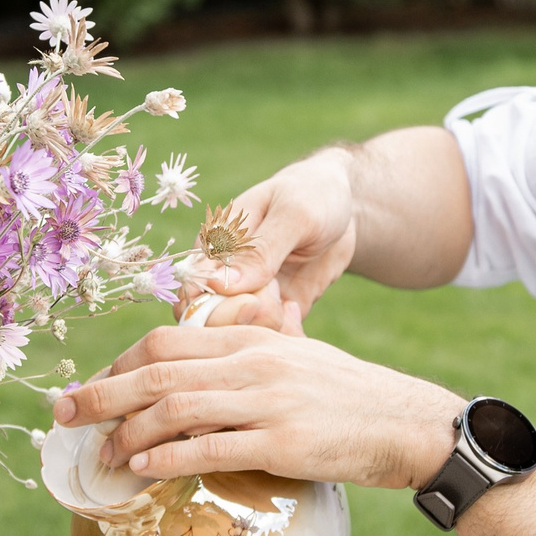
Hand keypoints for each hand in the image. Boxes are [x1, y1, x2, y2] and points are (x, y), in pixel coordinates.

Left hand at [54, 308, 463, 491]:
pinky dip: (169, 456)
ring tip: (101, 456)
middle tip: (62, 415)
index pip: (167, 340)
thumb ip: (254, 353)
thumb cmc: (350, 396)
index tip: (91, 388)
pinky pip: (212, 446)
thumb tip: (220, 357)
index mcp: (252, 339)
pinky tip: (142, 468)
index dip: (119, 363)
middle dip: (101, 393)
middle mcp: (253, 362)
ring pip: (177, 407)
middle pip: (157, 369)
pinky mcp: (282, 442)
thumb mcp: (299, 357)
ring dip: (128, 432)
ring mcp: (267, 401)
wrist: (407, 422)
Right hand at [191, 149, 359, 327]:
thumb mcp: (294, 216)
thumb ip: (260, 252)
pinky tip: (296, 310)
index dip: (216, 309)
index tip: (254, 301)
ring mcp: (247, 296)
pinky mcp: (273, 312)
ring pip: (240, 336)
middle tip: (277, 305)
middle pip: (208, 324)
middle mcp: (222, 276)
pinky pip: (270, 339)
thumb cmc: (312, 196)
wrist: (344, 207)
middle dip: (244, 322)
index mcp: (214, 246)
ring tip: (291, 306)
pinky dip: (284, 336)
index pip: (191, 294)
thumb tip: (217, 286)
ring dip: (267, 330)